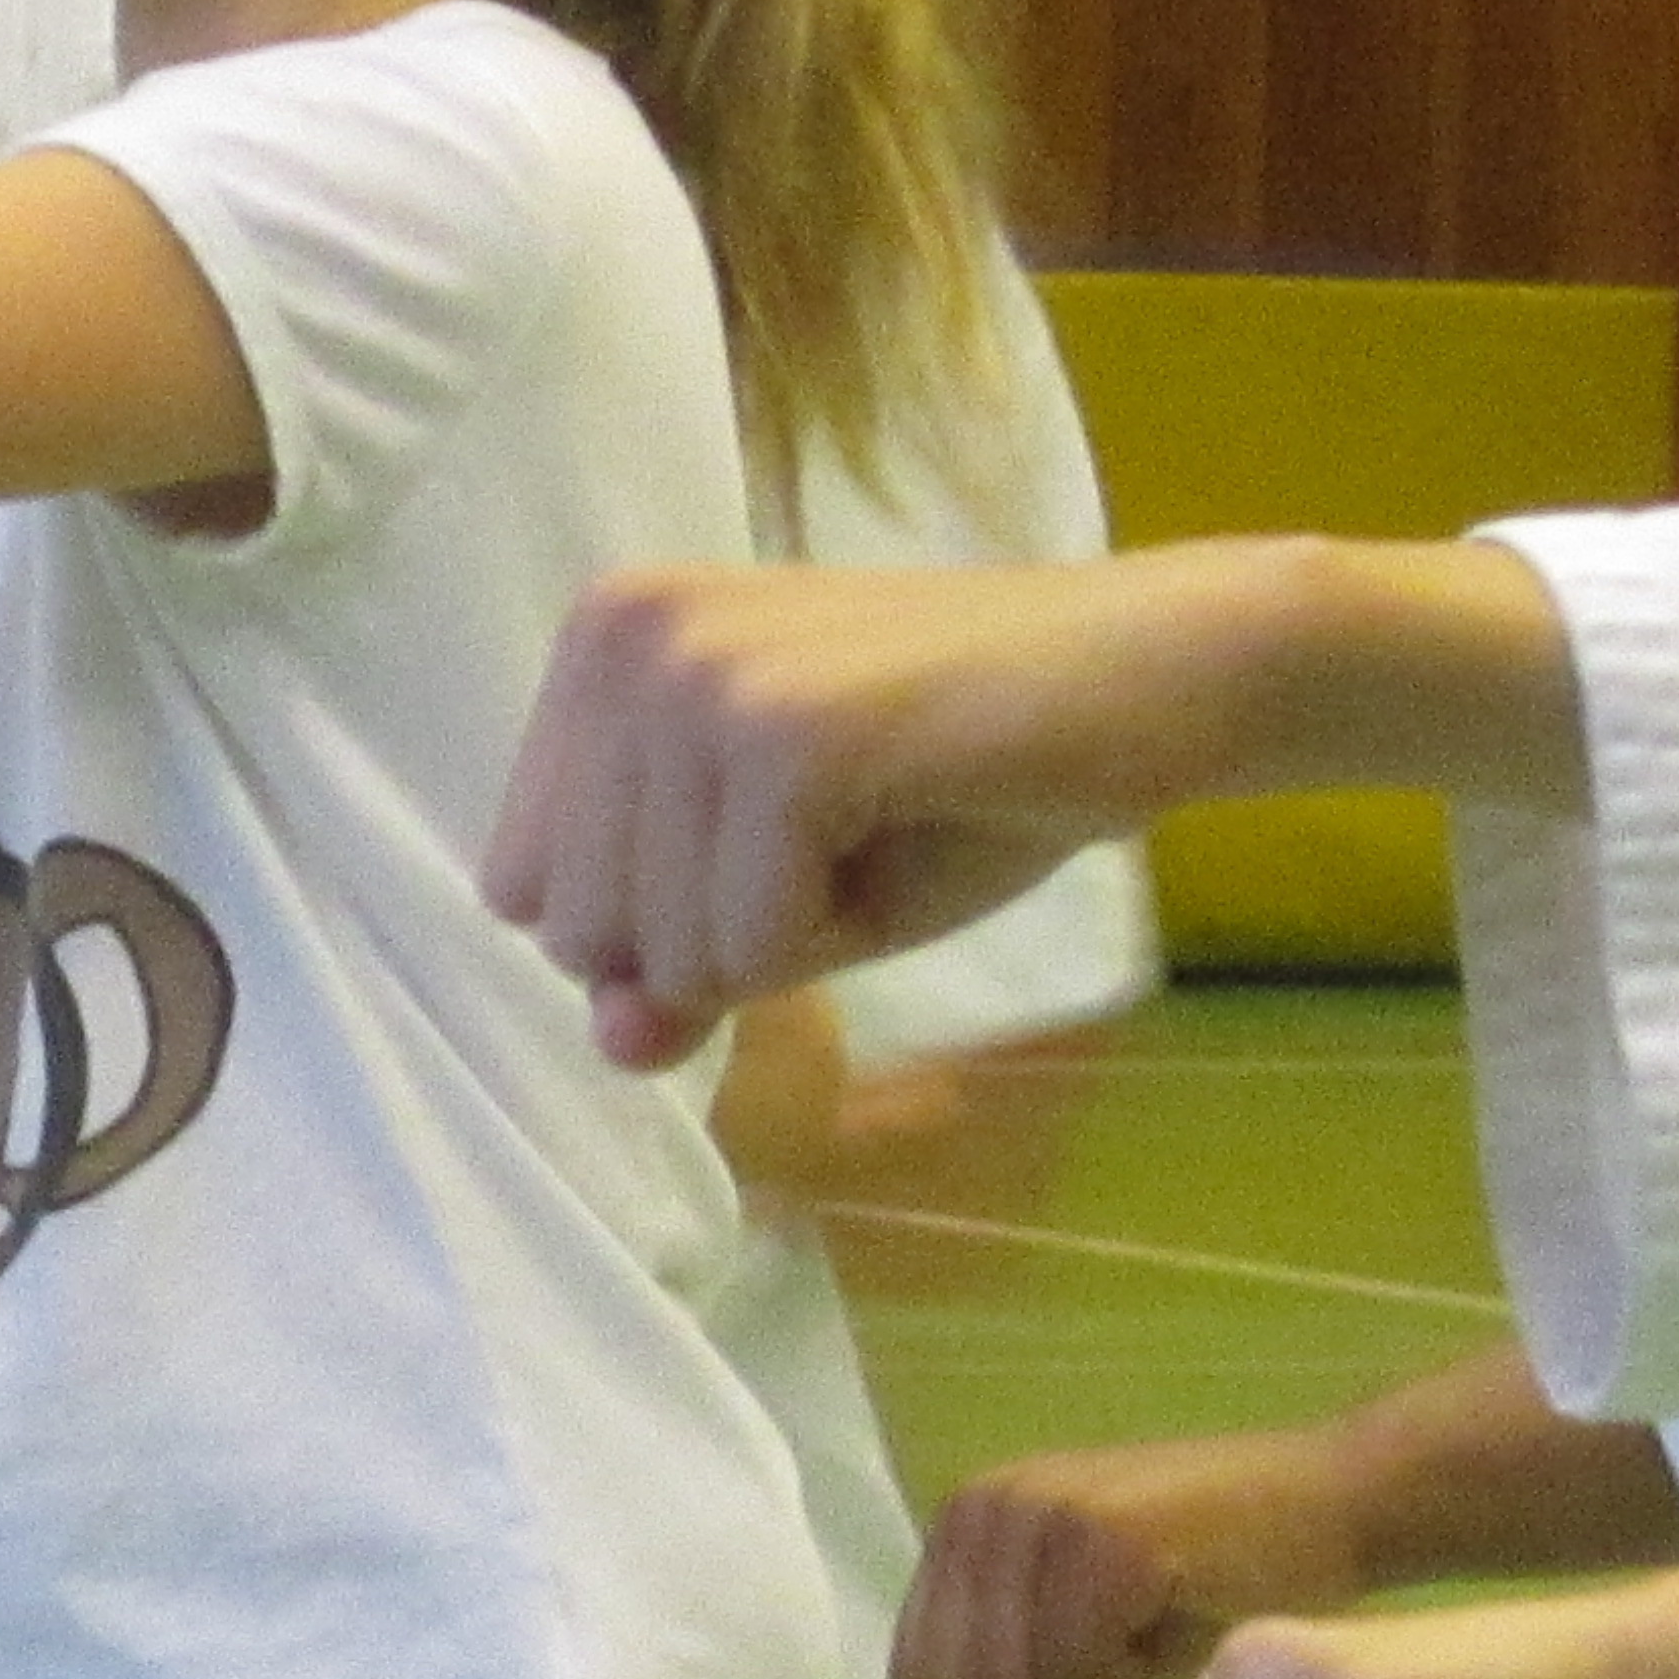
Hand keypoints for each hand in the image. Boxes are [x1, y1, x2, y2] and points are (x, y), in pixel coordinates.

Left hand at [483, 554, 1275, 1070]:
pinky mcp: (781, 734)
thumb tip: (613, 1043)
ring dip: (790, 939)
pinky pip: (752, 950)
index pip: (524, 892)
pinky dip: (838, 936)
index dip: (663, 922)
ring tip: (881, 819)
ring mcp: (698, 675)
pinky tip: (910, 823)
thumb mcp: (779, 891)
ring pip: (667, 954)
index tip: (781, 835)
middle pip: (580, 935)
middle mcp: (624, 636)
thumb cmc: (963, 781)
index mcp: (600, 643)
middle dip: (721, 939)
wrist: (1154, 678)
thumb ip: (669, 966)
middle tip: (844, 831)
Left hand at [892, 1432, 1369, 1678]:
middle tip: (1120, 1665)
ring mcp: (1043, 1515)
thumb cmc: (1206, 1580)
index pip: (920, 1675)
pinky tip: (1173, 1622)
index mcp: (965, 1522)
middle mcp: (989, 1506)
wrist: (1324, 1509)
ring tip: (1147, 1632)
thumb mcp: (1089, 1646)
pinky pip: (1079, 1675)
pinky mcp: (1106, 1540)